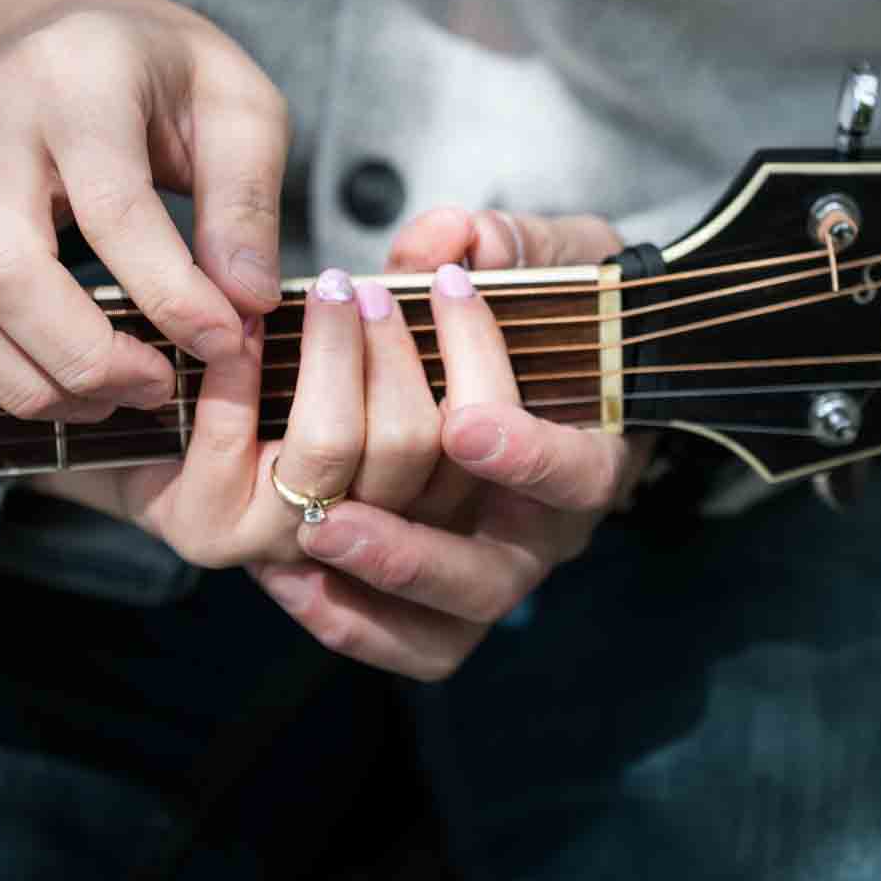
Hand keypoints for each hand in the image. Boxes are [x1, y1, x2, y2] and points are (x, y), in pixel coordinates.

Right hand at [0, 0, 288, 432]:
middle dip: (89, 356)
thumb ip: (247, 203)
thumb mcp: (241, 109)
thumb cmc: (170, 77)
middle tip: (159, 388)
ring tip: (104, 402)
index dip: (173, 297)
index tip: (226, 343)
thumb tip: (246, 305)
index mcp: (76, 80)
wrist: (73, 26)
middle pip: (7, 273)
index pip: (111, 210)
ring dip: (23, 382)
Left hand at [250, 208, 647, 680]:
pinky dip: (350, 619)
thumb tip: (460, 237)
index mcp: (591, 455)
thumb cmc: (557, 316)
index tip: (464, 424)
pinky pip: (405, 644)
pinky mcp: (442, 603)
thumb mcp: (555, 260)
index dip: (526, 456)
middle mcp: (544, 532)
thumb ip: (513, 246)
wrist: (541, 373)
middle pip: (491, 576)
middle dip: (408, 550)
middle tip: (333, 515)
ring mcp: (492, 572)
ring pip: (444, 619)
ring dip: (365, 582)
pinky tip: (289, 576)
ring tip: (304, 537)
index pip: (577, 475)